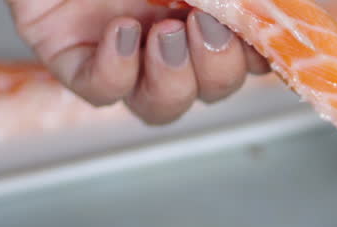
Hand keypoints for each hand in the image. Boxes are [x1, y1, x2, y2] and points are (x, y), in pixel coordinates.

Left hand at [5, 0, 270, 124]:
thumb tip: (267, 3)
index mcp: (201, 8)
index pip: (247, 54)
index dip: (260, 56)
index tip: (263, 36)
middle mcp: (166, 34)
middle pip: (211, 88)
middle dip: (219, 68)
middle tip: (205, 26)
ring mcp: (120, 51)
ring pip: (162, 106)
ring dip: (176, 80)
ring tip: (165, 33)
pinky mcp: (70, 56)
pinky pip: (101, 91)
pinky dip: (117, 71)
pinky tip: (121, 32)